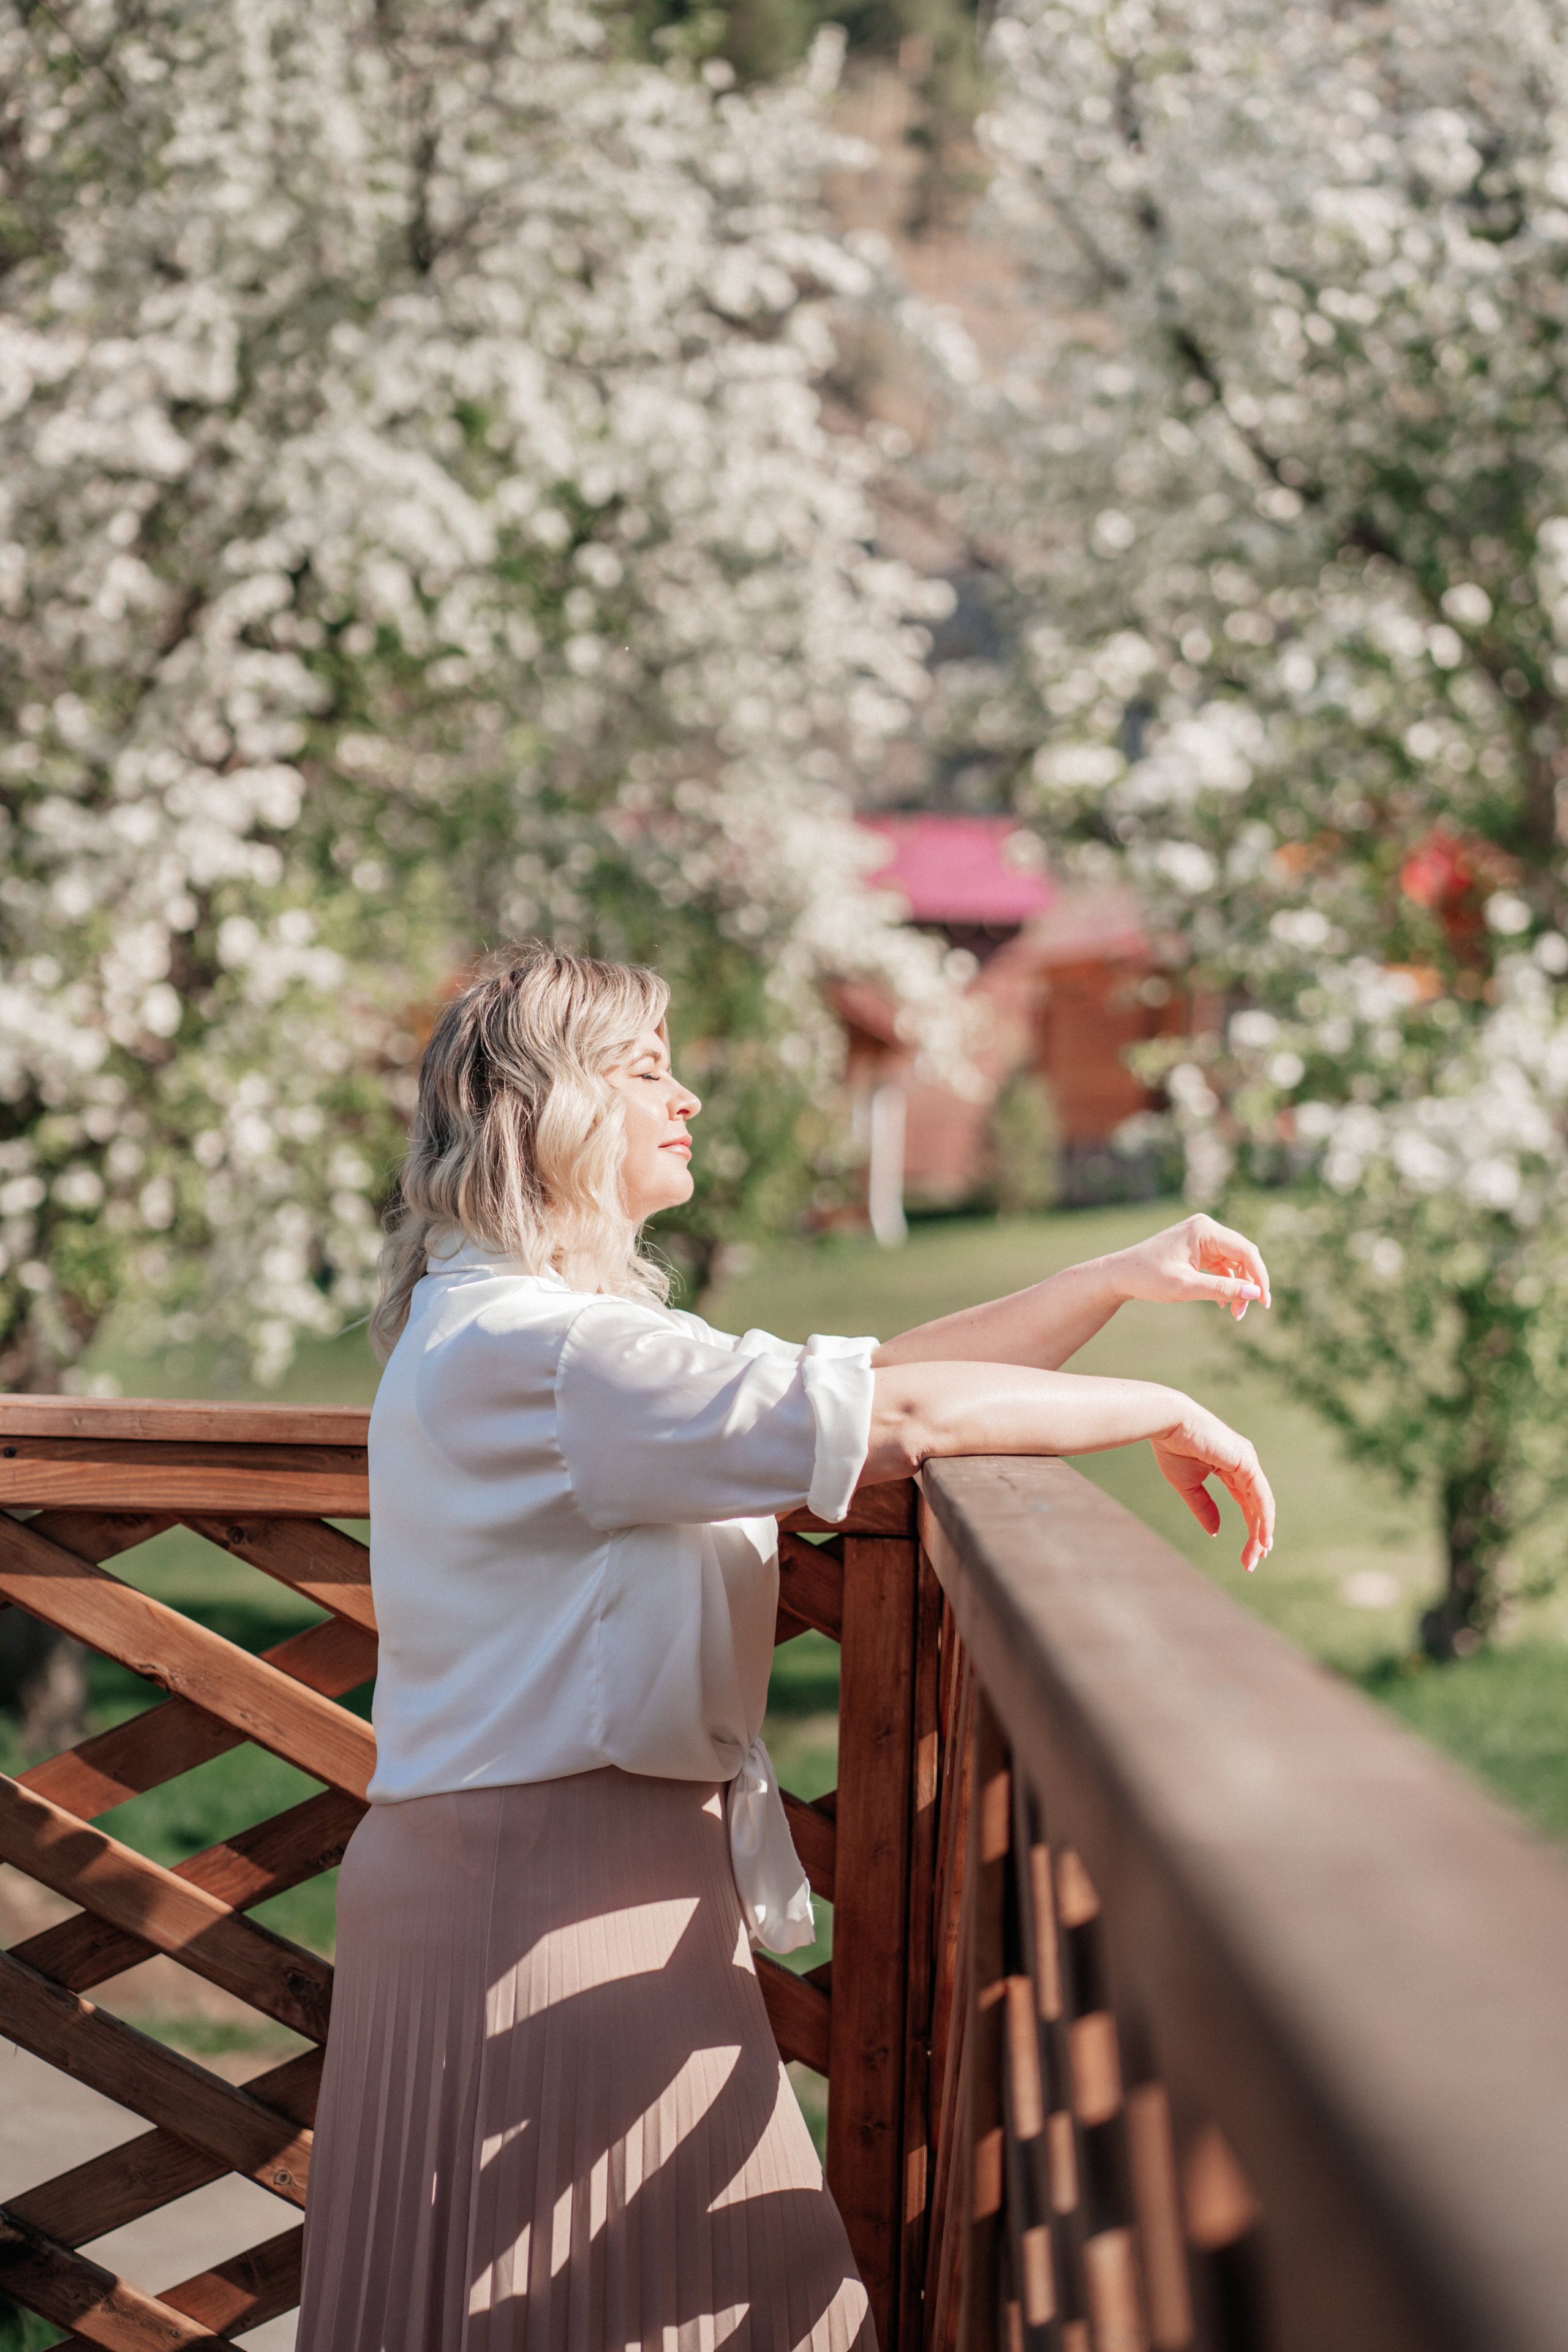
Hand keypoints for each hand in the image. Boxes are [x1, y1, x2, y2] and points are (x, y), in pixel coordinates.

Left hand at [1104, 1214, 1270, 1320]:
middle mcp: (1206, 1229)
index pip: (1246, 1251)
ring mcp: (1202, 1238)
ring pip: (1234, 1263)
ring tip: (1234, 1313)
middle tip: (1244, 1314)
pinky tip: (1223, 1304)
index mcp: (1204, 1230)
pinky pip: (1221, 1266)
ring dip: (1238, 1287)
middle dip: (1248, 1284)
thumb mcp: (1185, 1287)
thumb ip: (1221, 1289)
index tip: (1263, 1302)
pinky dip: (1225, 1284)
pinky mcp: (1198, 1250)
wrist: (1119, 1275)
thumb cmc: (1148, 1278)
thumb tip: (1255, 1293)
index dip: (1259, 1276)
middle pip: (1243, 1256)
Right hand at [1152, 1404, 1274, 1571]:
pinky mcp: (1247, 1462)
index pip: (1247, 1502)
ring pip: (1262, 1504)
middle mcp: (1245, 1464)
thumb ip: (1203, 1507)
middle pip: (1257, 1506)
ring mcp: (1248, 1462)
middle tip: (1254, 1561)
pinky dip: (1264, 1518)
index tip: (1250, 1553)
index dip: (1251, 1527)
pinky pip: (1260, 1496)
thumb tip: (1215, 1532)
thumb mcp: (1188, 1485)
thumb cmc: (1173, 1447)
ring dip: (1262, 1532)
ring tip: (1259, 1555)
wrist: (1168, 1423)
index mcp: (1232, 1468)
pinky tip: (1263, 1536)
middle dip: (1258, 1535)